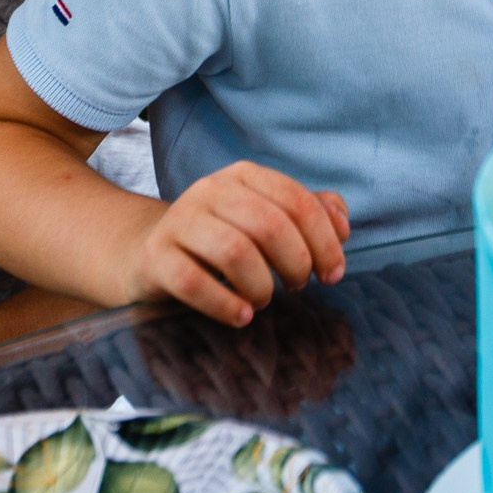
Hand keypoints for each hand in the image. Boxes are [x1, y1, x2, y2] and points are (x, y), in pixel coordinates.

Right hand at [125, 162, 351, 325]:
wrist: (149, 253)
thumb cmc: (221, 240)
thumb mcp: (264, 219)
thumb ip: (308, 214)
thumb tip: (342, 222)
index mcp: (244, 176)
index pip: (297, 201)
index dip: (325, 241)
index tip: (334, 274)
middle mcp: (210, 190)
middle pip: (270, 225)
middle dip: (296, 264)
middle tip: (297, 287)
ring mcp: (179, 221)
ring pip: (234, 252)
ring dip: (261, 286)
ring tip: (263, 300)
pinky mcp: (156, 255)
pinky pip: (193, 282)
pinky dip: (224, 304)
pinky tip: (240, 316)